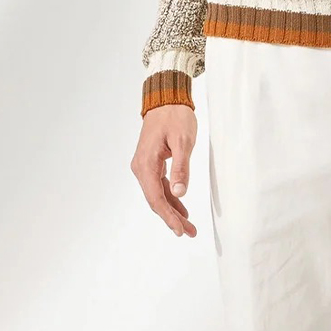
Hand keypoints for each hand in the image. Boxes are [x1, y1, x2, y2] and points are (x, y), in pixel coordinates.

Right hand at [131, 104, 198, 236]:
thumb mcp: (183, 141)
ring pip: (158, 194)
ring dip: (172, 209)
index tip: (180, 230)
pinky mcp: (151, 162)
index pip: (156, 198)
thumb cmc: (175, 116)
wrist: (166, 98)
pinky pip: (159, 184)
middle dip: (171, 217)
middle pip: (156, 200)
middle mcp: (141, 167)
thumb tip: (179, 192)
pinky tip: (181, 206)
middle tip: (188, 232)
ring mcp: (145, 165)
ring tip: (188, 225)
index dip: (168, 216)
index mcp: (146, 164)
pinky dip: (170, 196)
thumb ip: (181, 167)